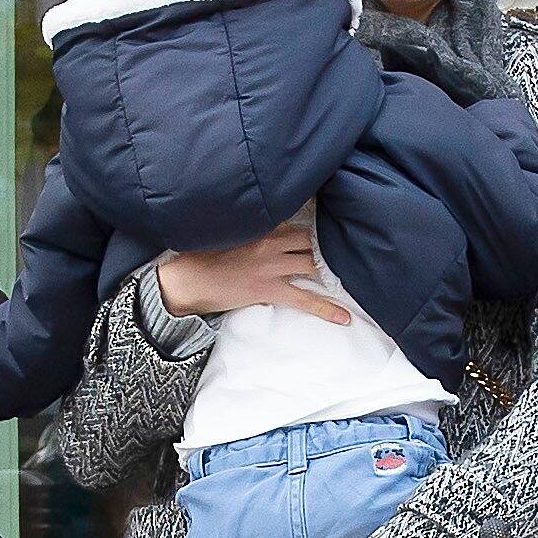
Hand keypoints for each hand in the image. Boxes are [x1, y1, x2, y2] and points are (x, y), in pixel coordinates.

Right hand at [152, 221, 342, 325]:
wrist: (188, 280)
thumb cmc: (202, 255)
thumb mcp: (227, 231)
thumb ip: (250, 226)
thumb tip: (268, 226)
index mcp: (259, 225)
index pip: (293, 220)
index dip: (312, 225)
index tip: (328, 222)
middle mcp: (269, 242)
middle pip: (309, 239)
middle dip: (325, 245)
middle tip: (341, 251)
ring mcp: (272, 266)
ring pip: (312, 263)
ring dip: (330, 270)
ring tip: (350, 276)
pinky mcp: (270, 289)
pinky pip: (305, 299)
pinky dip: (326, 308)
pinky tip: (344, 317)